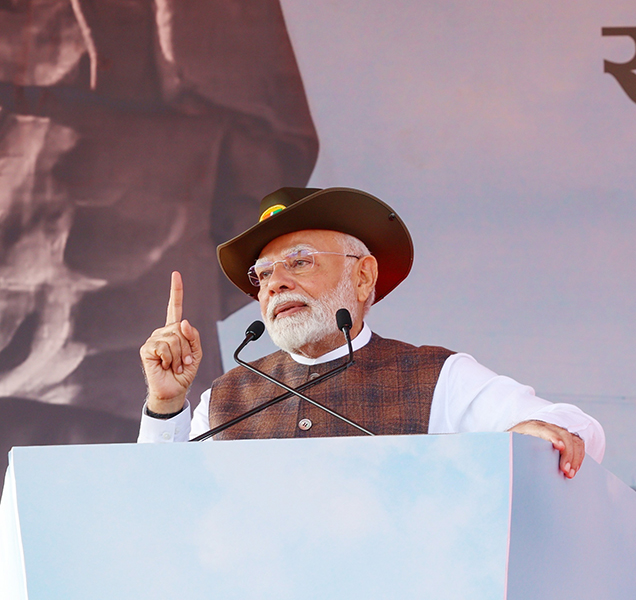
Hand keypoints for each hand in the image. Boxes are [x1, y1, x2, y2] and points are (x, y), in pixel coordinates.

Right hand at [139, 271, 201, 413]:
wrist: (174, 390)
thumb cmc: (184, 372)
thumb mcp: (196, 353)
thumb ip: (193, 336)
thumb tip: (183, 321)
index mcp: (175, 331)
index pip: (174, 308)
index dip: (176, 291)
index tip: (176, 274)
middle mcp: (163, 332)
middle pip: (181, 328)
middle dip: (188, 348)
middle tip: (184, 362)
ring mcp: (153, 339)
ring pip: (174, 338)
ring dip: (180, 356)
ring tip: (175, 366)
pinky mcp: (147, 349)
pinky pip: (165, 346)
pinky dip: (171, 359)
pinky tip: (166, 365)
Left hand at [509, 420, 584, 478]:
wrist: (514, 438)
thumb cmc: (509, 446)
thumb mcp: (505, 447)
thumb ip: (504, 451)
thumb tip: (494, 464)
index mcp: (527, 427)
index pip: (541, 429)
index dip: (551, 436)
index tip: (559, 447)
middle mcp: (543, 425)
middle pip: (561, 433)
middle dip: (567, 453)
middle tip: (566, 471)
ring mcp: (555, 430)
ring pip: (572, 438)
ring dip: (575, 456)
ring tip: (571, 473)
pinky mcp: (563, 436)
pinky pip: (577, 443)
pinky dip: (579, 455)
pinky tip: (575, 468)